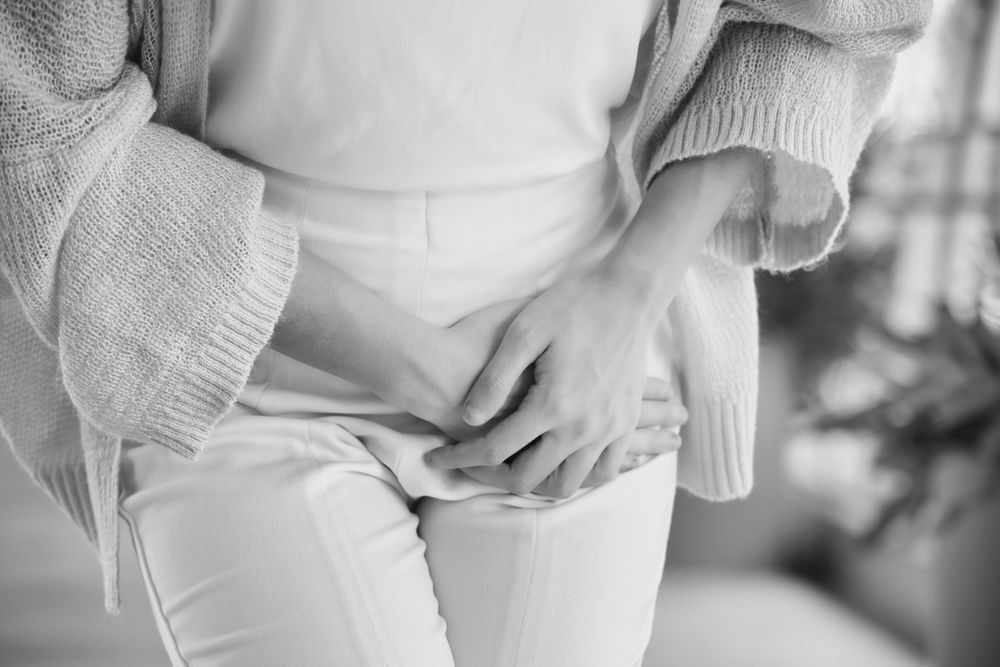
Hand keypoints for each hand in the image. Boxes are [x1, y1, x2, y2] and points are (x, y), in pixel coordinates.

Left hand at [425, 264, 669, 496]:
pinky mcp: (626, 424)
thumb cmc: (571, 306)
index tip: (437, 457)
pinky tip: (556, 461)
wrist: (628, 295)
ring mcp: (609, 429)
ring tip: (510, 466)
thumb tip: (469, 419)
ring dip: (534, 482)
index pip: (494, 450)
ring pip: (566, 485)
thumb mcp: (523, 332)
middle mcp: (582, 426)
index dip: (459, 458)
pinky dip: (576, 476)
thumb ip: (495, 379)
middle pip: (527, 479)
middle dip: (490, 478)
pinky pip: (603, 472)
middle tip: (471, 465)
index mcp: (552, 404)